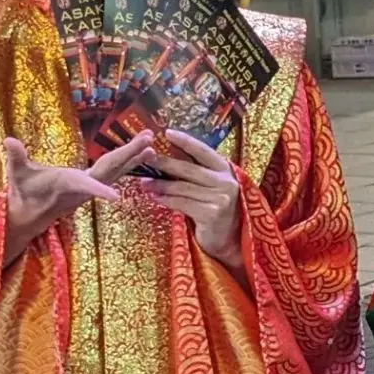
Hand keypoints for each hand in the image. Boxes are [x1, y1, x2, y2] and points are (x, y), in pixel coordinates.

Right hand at [3, 130, 155, 265]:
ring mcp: (90, 186)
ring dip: (134, 158)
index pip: (85, 185)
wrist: (31, 212)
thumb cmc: (23, 191)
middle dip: (129, 156)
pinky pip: (115, 171)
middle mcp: (84, 186)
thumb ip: (15, 158)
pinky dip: (128, 161)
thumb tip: (8, 140)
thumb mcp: (16, 174)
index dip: (99, 190)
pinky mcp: (92, 184)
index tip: (116, 198)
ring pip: (117, 170)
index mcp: (68, 184)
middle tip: (149, 142)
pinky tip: (142, 153)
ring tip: (152, 145)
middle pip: (111, 169)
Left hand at [141, 131, 243, 278]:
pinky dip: (166, 200)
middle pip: (189, 169)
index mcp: (227, 170)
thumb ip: (197, 173)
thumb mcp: (212, 187)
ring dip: (160, 184)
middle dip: (164, 163)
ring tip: (144, 182)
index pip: (203, 151)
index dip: (185, 141)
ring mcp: (221, 198)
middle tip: (144, 157)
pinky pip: (182, 203)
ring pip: (182, 187)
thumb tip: (166, 157)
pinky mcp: (212, 214)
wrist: (229, 240)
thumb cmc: (216, 210)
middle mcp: (227, 182)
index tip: (166, 133)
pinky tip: (155, 197)